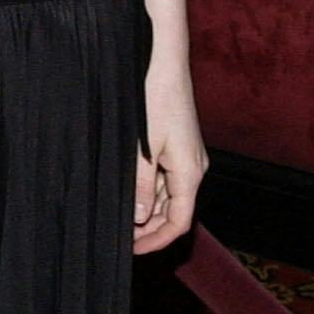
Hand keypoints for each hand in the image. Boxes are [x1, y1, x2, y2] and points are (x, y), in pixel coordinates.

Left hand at [134, 75, 206, 254]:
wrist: (164, 65)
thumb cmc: (155, 100)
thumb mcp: (143, 148)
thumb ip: (141, 185)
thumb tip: (138, 218)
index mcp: (190, 173)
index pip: (180, 222)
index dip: (157, 240)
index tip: (133, 249)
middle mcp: (194, 169)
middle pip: (175, 212)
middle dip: (149, 228)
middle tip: (120, 236)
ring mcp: (188, 158)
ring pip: (169, 197)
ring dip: (147, 209)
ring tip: (119, 214)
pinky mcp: (180, 148)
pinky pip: (167, 179)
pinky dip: (150, 190)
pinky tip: (129, 191)